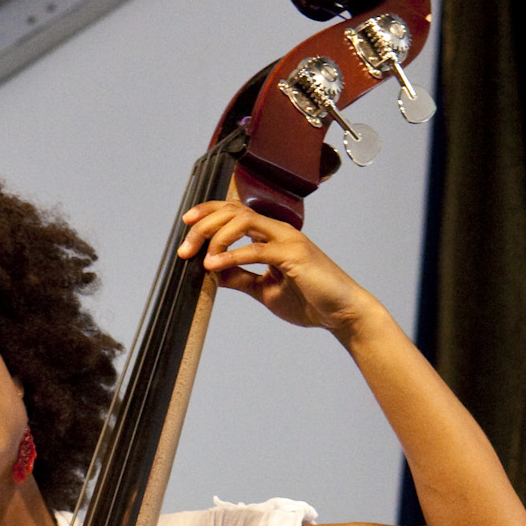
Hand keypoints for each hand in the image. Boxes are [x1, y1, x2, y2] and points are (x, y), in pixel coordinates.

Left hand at [178, 200, 375, 337]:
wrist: (340, 314)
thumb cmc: (310, 300)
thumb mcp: (264, 289)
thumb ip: (240, 277)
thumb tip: (214, 272)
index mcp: (272, 236)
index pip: (234, 212)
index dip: (208, 213)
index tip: (186, 227)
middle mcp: (279, 231)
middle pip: (233, 211)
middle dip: (204, 225)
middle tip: (185, 248)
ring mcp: (288, 240)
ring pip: (243, 221)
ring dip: (216, 237)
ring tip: (200, 258)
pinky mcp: (294, 255)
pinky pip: (257, 250)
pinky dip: (232, 255)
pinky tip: (215, 266)